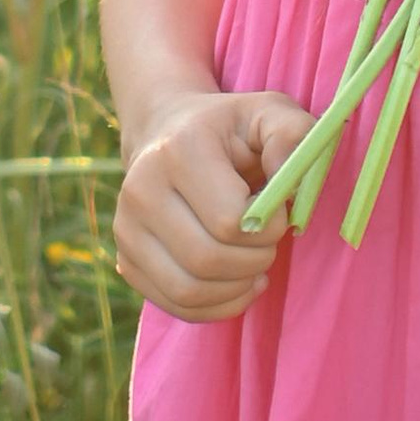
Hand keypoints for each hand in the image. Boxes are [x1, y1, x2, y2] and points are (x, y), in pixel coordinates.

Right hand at [114, 88, 314, 320]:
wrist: (167, 132)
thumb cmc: (230, 129)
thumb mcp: (270, 114)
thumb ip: (293, 137)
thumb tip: (290, 186)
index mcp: (178, 150)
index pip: (228, 220)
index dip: (267, 229)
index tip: (278, 215)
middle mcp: (141, 189)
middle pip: (206, 260)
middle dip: (254, 261)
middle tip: (269, 243)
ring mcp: (127, 228)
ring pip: (188, 290)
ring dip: (237, 288)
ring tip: (255, 264)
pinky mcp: (126, 259)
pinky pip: (176, 305)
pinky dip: (217, 306)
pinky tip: (237, 282)